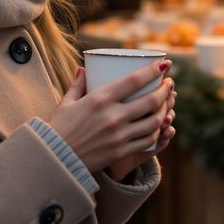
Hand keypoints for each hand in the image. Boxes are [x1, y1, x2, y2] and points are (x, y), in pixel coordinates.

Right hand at [48, 60, 173, 174]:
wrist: (54, 159)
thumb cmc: (59, 128)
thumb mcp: (67, 102)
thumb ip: (78, 84)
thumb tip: (84, 68)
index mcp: (100, 99)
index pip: (134, 80)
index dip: (153, 71)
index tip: (164, 65)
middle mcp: (113, 116)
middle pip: (151, 101)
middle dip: (164, 90)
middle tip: (169, 84)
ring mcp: (119, 135)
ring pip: (154, 122)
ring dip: (165, 110)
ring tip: (167, 103)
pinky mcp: (121, 151)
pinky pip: (147, 140)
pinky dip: (157, 131)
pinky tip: (158, 125)